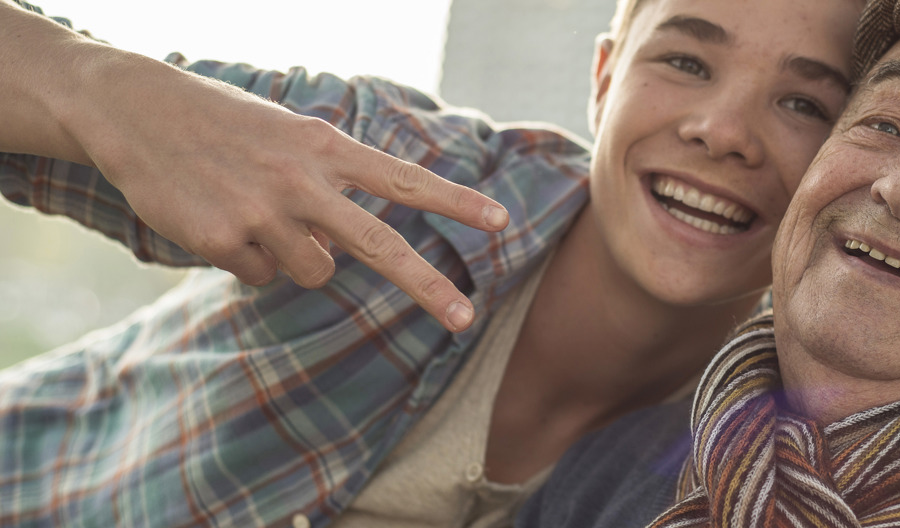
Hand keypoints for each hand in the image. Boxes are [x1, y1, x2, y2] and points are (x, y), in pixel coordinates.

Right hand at [69, 54, 505, 332]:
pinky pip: (258, 275)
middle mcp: (301, 181)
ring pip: (312, 272)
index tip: (502, 222)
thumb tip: (344, 257)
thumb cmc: (226, 124)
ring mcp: (261, 213)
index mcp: (326, 148)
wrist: (135, 110)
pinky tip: (218, 220)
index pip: (404, 180)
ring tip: (256, 214)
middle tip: (466, 320)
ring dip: (295, 257)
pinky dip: (245, 258)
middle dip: (426, 286)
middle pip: (379, 245)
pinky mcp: (220, 240)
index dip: (455, 203)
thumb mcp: (289, 137)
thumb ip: (330, 185)